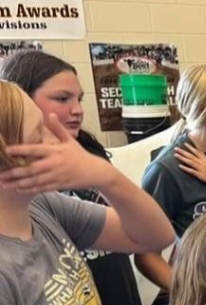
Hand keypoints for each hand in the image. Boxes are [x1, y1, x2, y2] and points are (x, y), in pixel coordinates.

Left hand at [1, 114, 115, 194]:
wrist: (97, 172)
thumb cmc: (81, 156)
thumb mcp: (71, 140)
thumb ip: (58, 128)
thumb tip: (49, 114)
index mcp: (56, 151)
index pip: (35, 150)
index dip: (20, 150)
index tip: (7, 151)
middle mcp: (55, 164)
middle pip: (31, 169)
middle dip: (14, 172)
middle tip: (0, 174)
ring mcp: (57, 176)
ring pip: (34, 181)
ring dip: (18, 183)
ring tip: (4, 184)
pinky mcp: (59, 185)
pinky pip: (42, 188)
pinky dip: (30, 189)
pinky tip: (19, 189)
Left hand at [174, 143, 205, 190]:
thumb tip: (202, 157)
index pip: (197, 152)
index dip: (191, 148)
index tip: (185, 144)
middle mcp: (204, 163)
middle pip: (191, 156)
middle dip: (183, 152)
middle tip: (176, 148)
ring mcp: (202, 169)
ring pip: (190, 162)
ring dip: (182, 158)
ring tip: (176, 155)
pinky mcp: (201, 176)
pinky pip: (191, 171)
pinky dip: (185, 168)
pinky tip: (180, 166)